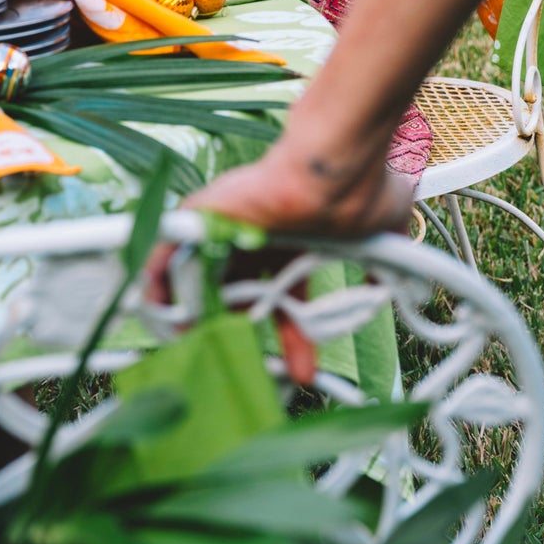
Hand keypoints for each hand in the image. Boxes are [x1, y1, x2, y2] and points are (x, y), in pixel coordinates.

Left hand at [150, 136, 416, 386]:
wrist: (333, 172)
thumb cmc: (361, 193)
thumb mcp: (387, 229)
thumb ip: (384, 261)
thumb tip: (388, 284)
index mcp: (297, 239)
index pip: (286, 295)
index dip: (294, 335)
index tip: (300, 371)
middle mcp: (262, 234)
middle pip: (240, 293)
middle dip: (239, 334)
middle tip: (242, 370)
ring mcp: (231, 223)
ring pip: (203, 274)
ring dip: (197, 313)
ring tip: (192, 350)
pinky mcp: (202, 214)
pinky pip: (166, 251)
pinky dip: (155, 280)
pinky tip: (156, 310)